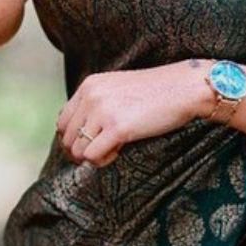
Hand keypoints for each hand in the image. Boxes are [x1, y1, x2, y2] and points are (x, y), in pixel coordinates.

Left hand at [55, 61, 211, 167]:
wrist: (183, 88)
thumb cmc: (155, 92)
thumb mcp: (117, 90)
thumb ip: (96, 104)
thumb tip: (79, 134)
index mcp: (89, 85)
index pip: (62, 121)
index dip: (73, 138)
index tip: (90, 144)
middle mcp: (91, 96)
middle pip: (67, 138)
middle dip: (81, 151)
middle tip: (102, 151)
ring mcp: (103, 111)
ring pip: (77, 150)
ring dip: (92, 157)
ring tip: (113, 150)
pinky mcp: (117, 128)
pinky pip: (92, 156)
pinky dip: (103, 161)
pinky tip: (118, 152)